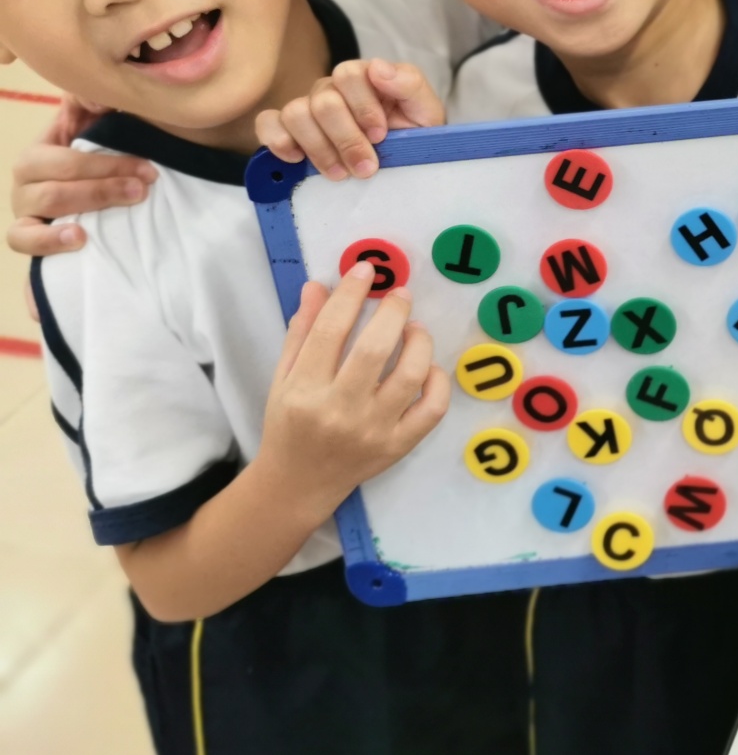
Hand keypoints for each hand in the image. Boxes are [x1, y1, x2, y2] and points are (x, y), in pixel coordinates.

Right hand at [8, 95, 146, 257]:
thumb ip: (96, 102)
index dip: (109, 164)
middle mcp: (26, 175)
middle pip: (60, 178)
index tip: (148, 169)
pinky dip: (47, 240)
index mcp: (43, 146)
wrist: (106, 188)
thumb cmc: (105, 156)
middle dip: (105, 184)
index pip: (69, 155)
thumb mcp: (101, 125)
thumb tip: (101, 97)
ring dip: (89, 203)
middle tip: (143, 188)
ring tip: (122, 206)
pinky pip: (22, 239)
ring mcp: (24, 205)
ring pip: (47, 204)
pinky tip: (78, 238)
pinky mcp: (25, 234)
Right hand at [255, 60, 445, 180]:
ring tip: (341, 174)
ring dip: (318, 148)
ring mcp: (308, 108)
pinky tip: (296, 158)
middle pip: (323, 101)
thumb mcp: (425, 111)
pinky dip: (277, 140)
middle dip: (346, 139)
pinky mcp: (288, 128)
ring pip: (295, 114)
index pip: (349, 75)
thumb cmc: (413, 133)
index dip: (363, 107)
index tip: (381, 135)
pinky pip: (267, 123)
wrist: (404, 161)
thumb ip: (410, 85)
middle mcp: (332, 89)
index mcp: (364, 78)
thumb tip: (378, 68)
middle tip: (366, 168)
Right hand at [258, 263, 449, 517]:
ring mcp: (373, 431)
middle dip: (393, 312)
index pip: (331, 330)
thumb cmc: (290, 424)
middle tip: (400, 294)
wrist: (298, 484)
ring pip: (410, 377)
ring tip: (414, 328)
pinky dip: (437, 382)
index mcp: (303, 391)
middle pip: (375, 350)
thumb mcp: (284, 377)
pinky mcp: (397, 447)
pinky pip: (431, 410)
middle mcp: (338, 411)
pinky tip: (428, 367)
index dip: (351, 294)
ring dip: (419, 342)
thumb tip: (319, 286)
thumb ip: (303, 331)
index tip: (367, 271)